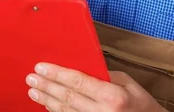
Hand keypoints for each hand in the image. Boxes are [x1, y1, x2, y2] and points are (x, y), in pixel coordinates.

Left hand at [26, 63, 164, 111]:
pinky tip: (46, 104)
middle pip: (68, 97)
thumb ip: (103, 75)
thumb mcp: (128, 84)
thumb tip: (80, 67)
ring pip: (66, 111)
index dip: (57, 73)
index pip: (78, 81)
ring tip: (33, 90)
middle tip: (31, 78)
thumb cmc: (142, 104)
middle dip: (47, 86)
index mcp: (113, 96)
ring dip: (47, 100)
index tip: (41, 67)